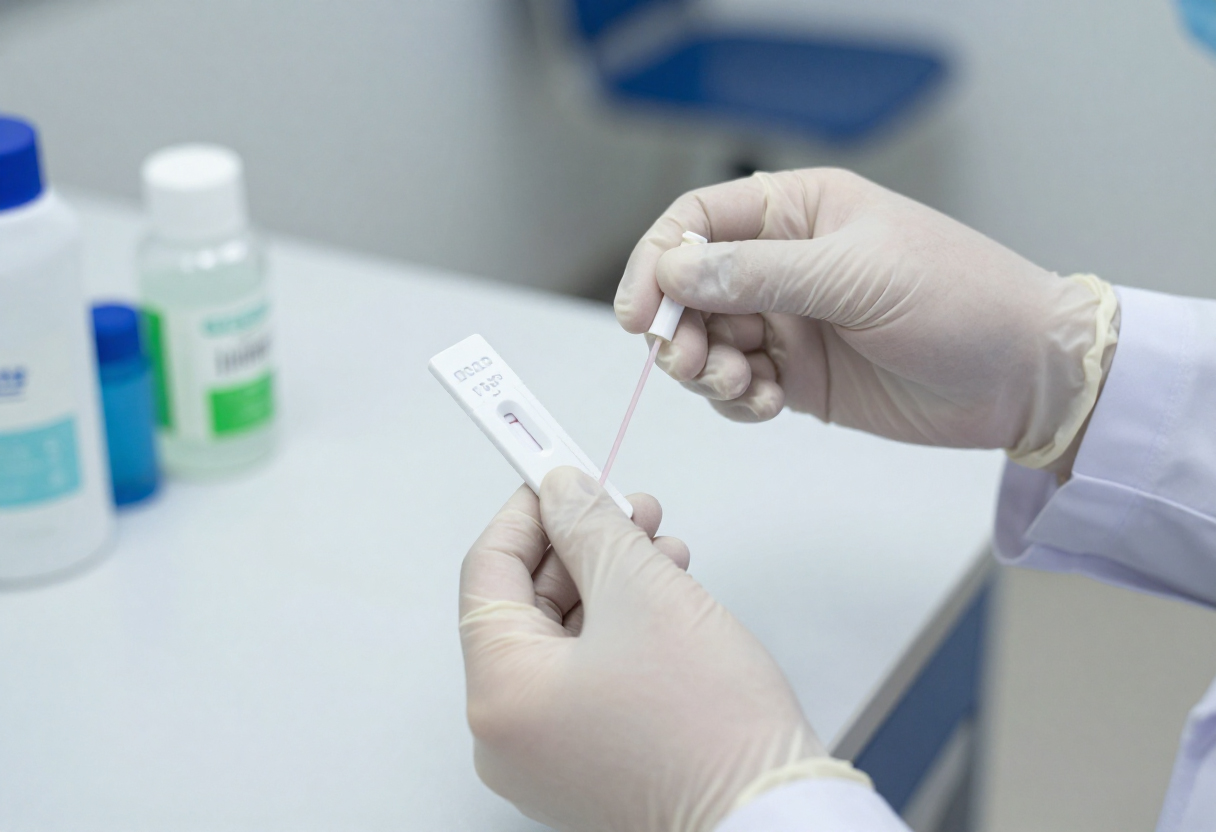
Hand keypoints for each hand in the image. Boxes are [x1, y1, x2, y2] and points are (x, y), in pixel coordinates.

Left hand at [459, 469, 864, 831]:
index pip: (487, 572)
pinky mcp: (592, 761)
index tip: (553, 471)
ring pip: (564, 637)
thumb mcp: (644, 593)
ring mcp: (550, 755)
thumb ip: (592, 528)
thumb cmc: (712, 735)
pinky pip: (588, 673)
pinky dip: (621, 627)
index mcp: (501, 694)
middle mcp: (511, 734)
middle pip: (526, 604)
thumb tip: (563, 492)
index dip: (526, 512)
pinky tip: (664, 592)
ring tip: (659, 545)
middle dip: (581, 543)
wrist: (773, 820)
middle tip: (625, 504)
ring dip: (610, 579)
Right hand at [614, 169, 1118, 469]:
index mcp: (798, 212)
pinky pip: (737, 387)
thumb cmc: (960, 298)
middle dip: (678, 328)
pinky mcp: (799, 376)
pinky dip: (737, 400)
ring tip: (741, 385)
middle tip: (692, 362)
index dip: (657, 262)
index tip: (642, 311)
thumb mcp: (855, 275)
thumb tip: (674, 272)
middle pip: (689, 290)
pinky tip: (768, 403)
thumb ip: (759, 275)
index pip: (698, 222)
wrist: (1021, 375)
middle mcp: (783, 263)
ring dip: (706, 369)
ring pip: (707, 342)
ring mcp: (790, 322)